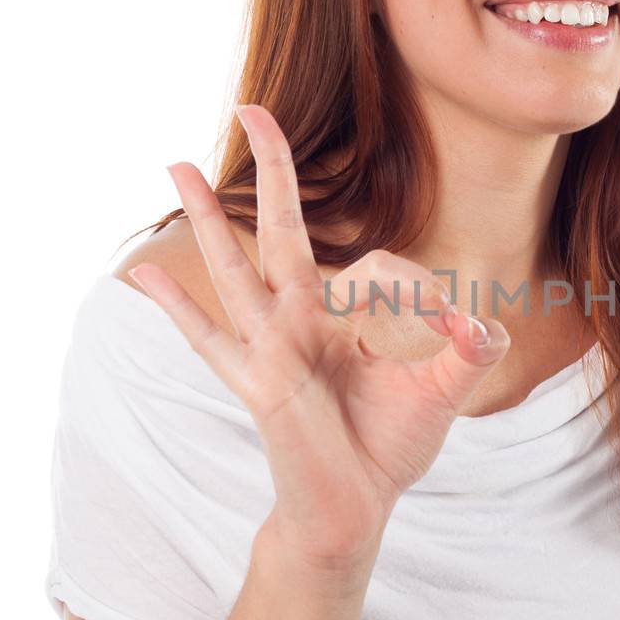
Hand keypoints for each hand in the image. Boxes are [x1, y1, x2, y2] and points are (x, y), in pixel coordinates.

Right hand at [128, 103, 511, 573]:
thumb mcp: (441, 391)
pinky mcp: (258, 383)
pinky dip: (174, 306)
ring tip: (174, 163)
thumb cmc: (387, 448)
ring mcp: (270, 349)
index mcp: (338, 318)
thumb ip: (465, 352)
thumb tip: (480, 321)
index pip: (369, 266)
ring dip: (208, 217)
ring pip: (236, 268)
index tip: (451, 323)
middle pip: (281, 232)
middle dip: (272, 170)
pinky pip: (209, 337)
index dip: (416, 286)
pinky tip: (138, 274)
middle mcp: (297, 322)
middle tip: (252, 107)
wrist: (356, 511)